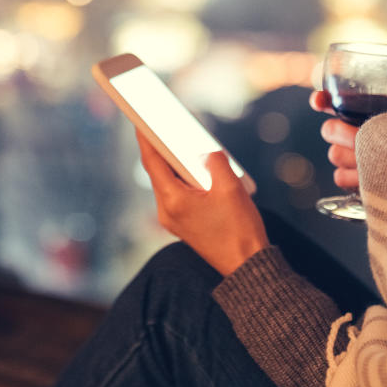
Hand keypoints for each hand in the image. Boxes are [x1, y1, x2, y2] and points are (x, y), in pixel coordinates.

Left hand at [136, 130, 268, 276]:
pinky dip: (181, 178)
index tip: (139, 118)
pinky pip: (177, 194)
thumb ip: (215, 162)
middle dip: (159, 148)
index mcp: (172, 200)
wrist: (247, 267)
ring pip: (167, 183)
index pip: (152, 162)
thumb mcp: (230, 188)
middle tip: (158, 124)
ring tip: (176, 140)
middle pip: (157, 172)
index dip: (145, 138)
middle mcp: (166, 211)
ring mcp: (173, 220)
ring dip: (172, 163)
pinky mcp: (183, 225)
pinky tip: (192, 166)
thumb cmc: (239, 229)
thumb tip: (206, 152)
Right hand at [311, 90, 386, 189]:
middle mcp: (345, 133)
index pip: (328, 102)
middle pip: (329, 129)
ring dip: (356, 155)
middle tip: (364, 136)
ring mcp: (344, 156)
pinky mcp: (346, 180)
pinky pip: (339, 176)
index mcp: (357, 114)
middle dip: (346, 133)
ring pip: (334, 154)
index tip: (319, 101)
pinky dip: (356, 177)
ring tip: (379, 159)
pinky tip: (373, 176)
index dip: (321, 100)